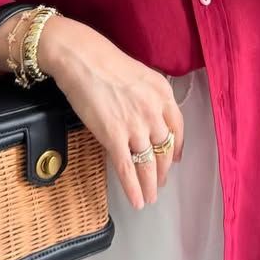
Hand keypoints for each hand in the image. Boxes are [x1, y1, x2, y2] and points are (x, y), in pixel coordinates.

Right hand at [39, 17, 185, 209]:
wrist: (82, 59)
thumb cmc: (104, 62)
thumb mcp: (140, 76)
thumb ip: (149, 97)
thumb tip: (150, 117)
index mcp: (163, 94)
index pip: (178, 128)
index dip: (177, 147)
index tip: (174, 159)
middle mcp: (154, 112)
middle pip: (164, 149)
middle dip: (163, 170)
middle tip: (160, 182)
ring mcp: (135, 126)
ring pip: (149, 164)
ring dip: (150, 185)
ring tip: (150, 198)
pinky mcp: (114, 136)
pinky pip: (127, 169)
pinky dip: (133, 188)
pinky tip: (136, 201)